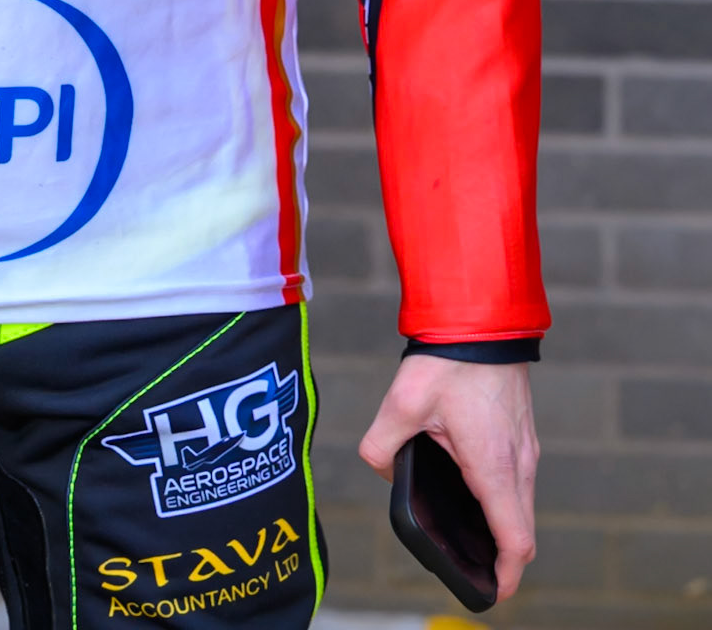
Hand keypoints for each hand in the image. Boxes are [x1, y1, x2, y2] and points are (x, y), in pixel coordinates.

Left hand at [360, 356, 538, 601]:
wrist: (481, 315)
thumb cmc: (449, 358)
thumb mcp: (401, 404)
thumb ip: (381, 446)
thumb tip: (381, 470)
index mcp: (494, 466)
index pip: (515, 540)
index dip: (505, 575)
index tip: (491, 591)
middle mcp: (520, 462)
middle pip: (521, 529)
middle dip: (501, 556)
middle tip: (472, 569)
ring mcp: (525, 446)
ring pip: (522, 503)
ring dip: (503, 524)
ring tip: (471, 534)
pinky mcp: (522, 431)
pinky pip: (518, 477)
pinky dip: (504, 497)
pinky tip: (473, 489)